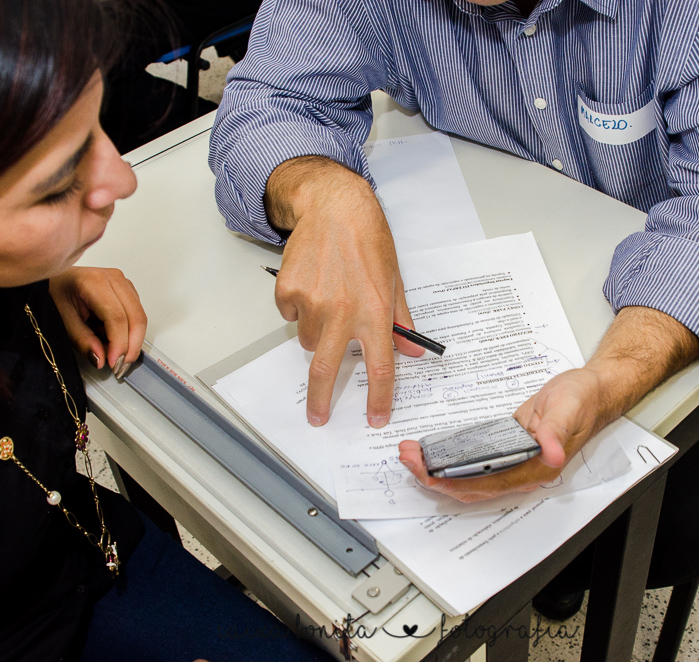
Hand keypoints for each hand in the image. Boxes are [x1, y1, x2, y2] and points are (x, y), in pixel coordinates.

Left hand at [49, 266, 147, 374]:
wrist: (58, 280)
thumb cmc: (57, 293)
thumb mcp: (62, 319)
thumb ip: (82, 340)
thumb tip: (101, 359)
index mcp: (94, 282)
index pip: (117, 317)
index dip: (119, 344)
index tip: (113, 363)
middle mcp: (114, 279)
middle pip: (136, 317)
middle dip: (131, 346)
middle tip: (120, 366)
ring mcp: (124, 283)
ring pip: (140, 318)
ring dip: (131, 341)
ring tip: (114, 354)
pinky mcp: (128, 291)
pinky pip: (137, 315)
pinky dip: (129, 333)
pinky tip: (114, 339)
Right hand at [266, 157, 423, 427]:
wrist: (334, 207)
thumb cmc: (368, 240)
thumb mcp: (394, 279)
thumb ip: (400, 319)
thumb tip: (410, 351)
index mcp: (375, 312)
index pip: (381, 366)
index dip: (379, 398)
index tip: (376, 417)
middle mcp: (342, 311)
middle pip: (326, 369)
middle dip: (320, 401)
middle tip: (317, 416)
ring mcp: (312, 302)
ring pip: (307, 339)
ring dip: (315, 333)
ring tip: (327, 300)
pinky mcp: (288, 290)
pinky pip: (290, 314)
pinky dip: (298, 307)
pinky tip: (312, 283)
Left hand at [397, 367, 600, 502]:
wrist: (591, 392)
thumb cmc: (582, 401)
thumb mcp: (568, 409)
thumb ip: (556, 432)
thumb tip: (550, 454)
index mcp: (535, 469)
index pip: (485, 486)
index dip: (452, 483)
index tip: (427, 473)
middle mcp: (521, 473)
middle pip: (469, 487)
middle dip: (434, 478)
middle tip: (407, 459)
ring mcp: (512, 464)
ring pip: (467, 478)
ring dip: (437, 471)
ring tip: (411, 454)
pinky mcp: (505, 450)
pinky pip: (472, 464)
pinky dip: (450, 461)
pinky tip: (433, 451)